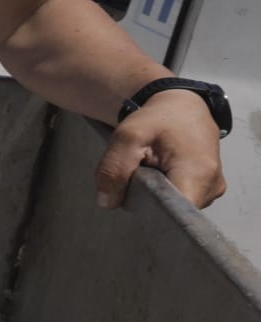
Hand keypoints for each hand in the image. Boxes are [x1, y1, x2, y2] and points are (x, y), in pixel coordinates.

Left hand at [96, 90, 226, 209]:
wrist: (180, 106)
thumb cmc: (158, 118)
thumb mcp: (127, 137)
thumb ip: (113, 171)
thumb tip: (107, 202)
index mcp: (198, 174)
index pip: (177, 214)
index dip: (152, 211)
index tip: (137, 195)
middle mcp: (212, 186)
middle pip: (172, 211)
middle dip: (150, 199)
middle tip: (140, 174)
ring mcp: (212, 189)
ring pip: (175, 206)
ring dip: (157, 194)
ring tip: (152, 171)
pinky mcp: (208, 188)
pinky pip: (182, 199)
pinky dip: (166, 191)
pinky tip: (160, 175)